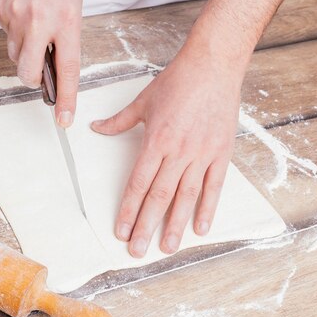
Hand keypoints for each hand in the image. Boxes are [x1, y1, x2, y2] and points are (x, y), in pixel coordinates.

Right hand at [0, 0, 82, 126]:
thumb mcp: (72, 8)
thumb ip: (66, 40)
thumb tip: (56, 68)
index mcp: (65, 22)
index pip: (67, 69)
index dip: (67, 98)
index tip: (64, 117)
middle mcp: (39, 22)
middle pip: (28, 72)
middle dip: (32, 78)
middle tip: (37, 69)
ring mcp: (15, 17)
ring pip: (15, 54)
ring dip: (23, 50)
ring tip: (32, 25)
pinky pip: (4, 34)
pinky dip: (13, 29)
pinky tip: (21, 11)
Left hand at [91, 50, 241, 257]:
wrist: (213, 66)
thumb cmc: (177, 81)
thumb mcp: (143, 101)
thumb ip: (119, 121)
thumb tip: (95, 128)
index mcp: (155, 141)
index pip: (138, 183)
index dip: (128, 209)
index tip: (121, 231)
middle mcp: (178, 152)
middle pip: (159, 196)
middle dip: (146, 225)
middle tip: (137, 250)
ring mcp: (201, 154)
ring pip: (186, 196)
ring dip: (175, 224)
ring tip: (166, 247)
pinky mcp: (221, 153)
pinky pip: (214, 186)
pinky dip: (208, 208)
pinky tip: (200, 228)